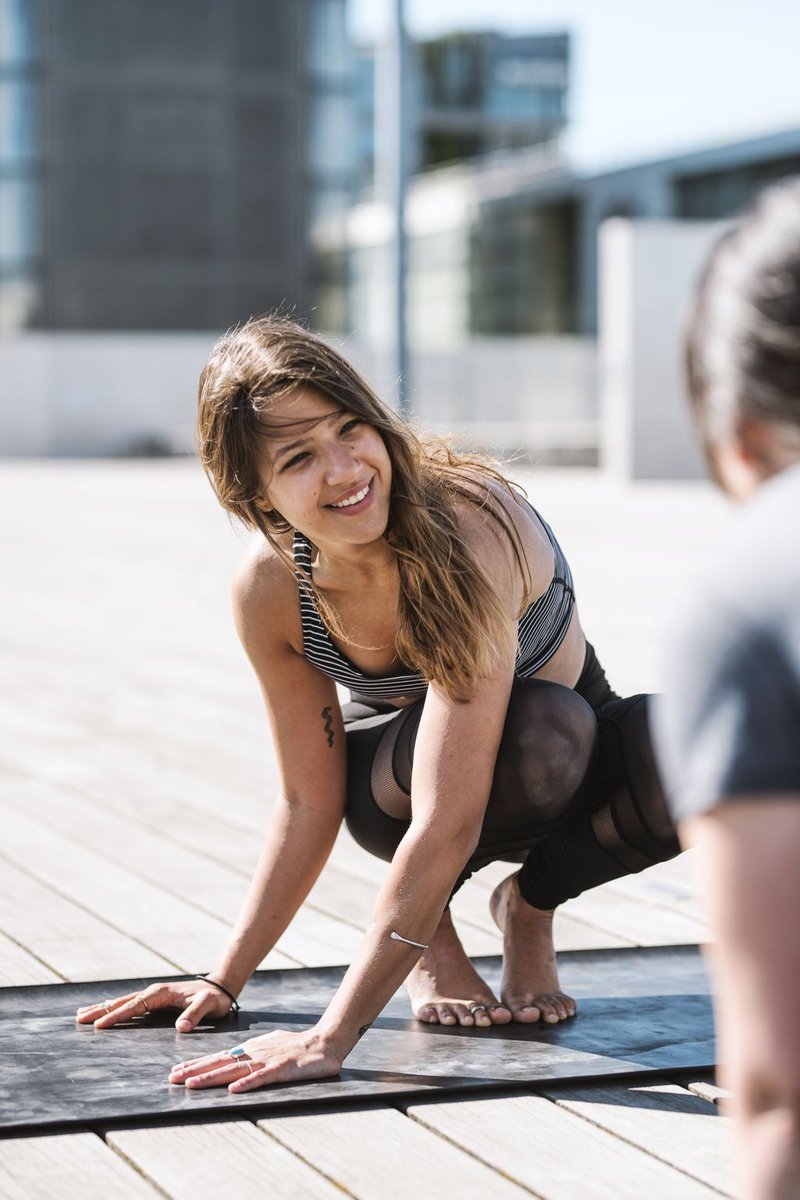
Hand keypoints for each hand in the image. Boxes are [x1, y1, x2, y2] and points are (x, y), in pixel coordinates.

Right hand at [76, 979, 233, 1031]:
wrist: (220, 988)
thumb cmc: (214, 999)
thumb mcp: (208, 1006)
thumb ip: (195, 1015)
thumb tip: (181, 1027)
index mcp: (161, 993)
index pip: (134, 1006)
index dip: (117, 1016)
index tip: (99, 1025)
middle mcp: (153, 992)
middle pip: (122, 1002)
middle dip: (100, 1010)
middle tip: (78, 1019)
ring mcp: (153, 996)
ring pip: (123, 1002)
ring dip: (103, 1008)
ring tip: (82, 1014)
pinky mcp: (154, 1001)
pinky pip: (130, 1005)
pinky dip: (115, 1008)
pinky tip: (104, 1012)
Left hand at [169, 1028, 342, 1092]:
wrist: (324, 1042)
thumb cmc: (297, 1045)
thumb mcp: (269, 1045)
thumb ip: (252, 1051)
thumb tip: (234, 1055)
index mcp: (251, 1048)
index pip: (219, 1056)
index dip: (197, 1063)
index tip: (177, 1070)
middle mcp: (254, 1052)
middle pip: (220, 1062)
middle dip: (195, 1070)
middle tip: (172, 1078)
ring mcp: (267, 1060)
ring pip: (234, 1070)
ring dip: (212, 1078)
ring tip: (192, 1085)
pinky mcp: (282, 1069)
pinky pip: (261, 1078)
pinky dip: (247, 1084)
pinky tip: (233, 1090)